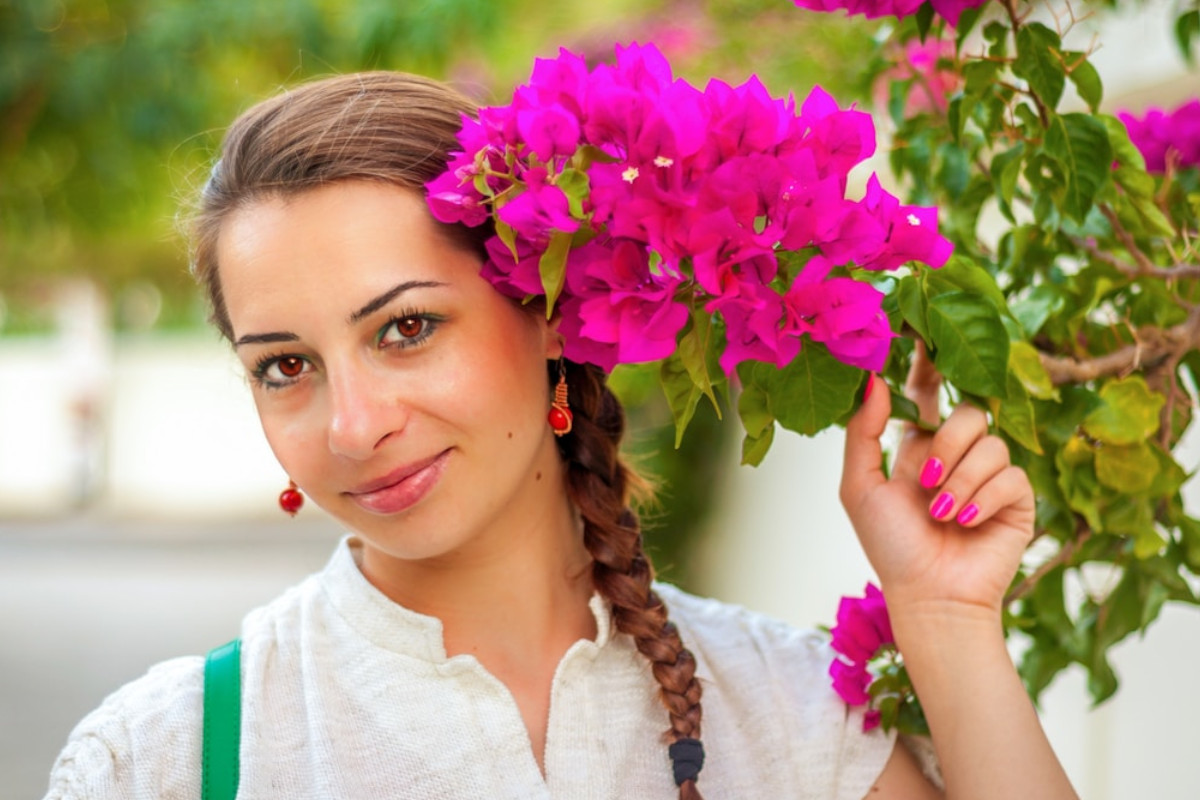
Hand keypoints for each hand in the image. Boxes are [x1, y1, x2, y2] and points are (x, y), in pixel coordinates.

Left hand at [839, 343, 1034, 623]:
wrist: (928, 594)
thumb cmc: (889, 545)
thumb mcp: (860, 485)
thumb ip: (863, 431)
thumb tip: (873, 377)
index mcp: (919, 445)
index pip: (929, 390)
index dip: (930, 361)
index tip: (926, 330)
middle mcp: (958, 454)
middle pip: (967, 412)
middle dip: (945, 444)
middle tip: (925, 482)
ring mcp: (991, 475)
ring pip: (991, 442)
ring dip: (960, 480)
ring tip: (942, 514)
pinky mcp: (1019, 499)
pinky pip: (1010, 475)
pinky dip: (984, 498)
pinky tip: (967, 522)